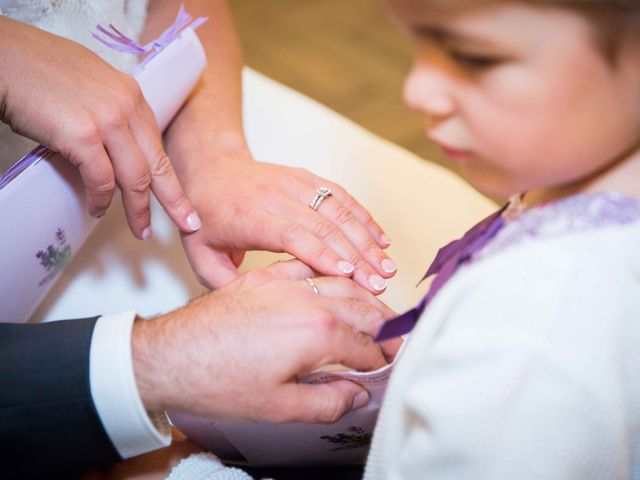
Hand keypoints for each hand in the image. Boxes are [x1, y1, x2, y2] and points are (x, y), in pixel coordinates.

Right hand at [0, 16, 199, 238]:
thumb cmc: (37, 70)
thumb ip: (111, 113)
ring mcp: (107, 121)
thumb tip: (117, 145)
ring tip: (140, 230)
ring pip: (135, 178)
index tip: (184, 202)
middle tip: (188, 224)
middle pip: (158, 165)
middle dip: (175, 201)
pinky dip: (100, 200)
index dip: (171, 178)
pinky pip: (102, 180)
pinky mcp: (82, 135)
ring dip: (138, 209)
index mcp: (132, 95)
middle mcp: (126, 107)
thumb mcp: (91, 86)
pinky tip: (97, 209)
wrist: (2, 55)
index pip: (158, 146)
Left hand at [132, 260, 399, 422]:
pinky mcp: (268, 274)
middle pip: (363, 307)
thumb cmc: (217, 380)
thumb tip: (357, 395)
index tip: (391, 365)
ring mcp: (287, 280)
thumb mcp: (277, 407)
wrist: (170, 354)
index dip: (383, 358)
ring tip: (384, 298)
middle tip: (397, 338)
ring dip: (368, 287)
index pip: (365, 345)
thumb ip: (327, 403)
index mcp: (316, 332)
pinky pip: (312, 260)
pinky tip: (342, 267)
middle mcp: (308, 298)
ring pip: (343, 277)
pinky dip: (334, 262)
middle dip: (385, 324)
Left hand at [176, 151, 396, 293]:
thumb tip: (260, 308)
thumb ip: (226, 285)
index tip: (349, 276)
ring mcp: (294, 183)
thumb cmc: (206, 217)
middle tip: (379, 282)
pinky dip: (364, 217)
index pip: (292, 236)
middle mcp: (275, 196)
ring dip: (367, 239)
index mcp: (249, 217)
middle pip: (323, 225)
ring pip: (338, 210)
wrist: (210, 168)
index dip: (323, 255)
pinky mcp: (306, 177)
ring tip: (387, 265)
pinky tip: (381, 238)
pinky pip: (341, 196)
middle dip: (356, 256)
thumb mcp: (200, 256)